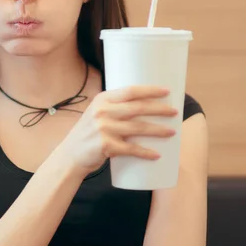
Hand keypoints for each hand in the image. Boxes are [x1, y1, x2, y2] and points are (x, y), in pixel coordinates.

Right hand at [57, 86, 178, 175]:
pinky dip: (145, 152)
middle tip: (175, 112)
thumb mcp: (97, 114)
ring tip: (172, 132)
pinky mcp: (106, 146)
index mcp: (102, 100)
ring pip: (138, 128)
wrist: (70, 155)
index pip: (130, 91)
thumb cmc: (88, 135)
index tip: (167, 91)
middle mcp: (103, 112)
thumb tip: (144, 105)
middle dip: (160, 109)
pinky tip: (157, 154)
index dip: (150, 90)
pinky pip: (132, 149)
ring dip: (158, 130)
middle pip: (138, 108)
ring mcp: (104, 129)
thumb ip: (115, 108)